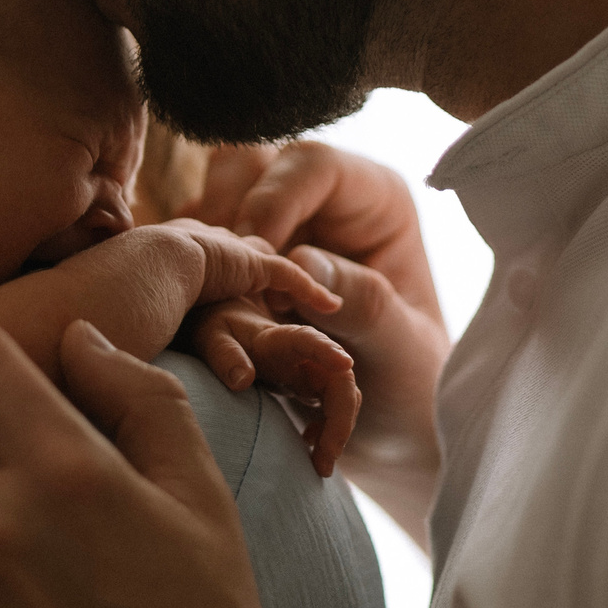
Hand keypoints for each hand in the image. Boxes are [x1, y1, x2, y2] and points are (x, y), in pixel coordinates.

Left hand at [183, 300, 361, 477]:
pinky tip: (309, 444)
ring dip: (338, 432)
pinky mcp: (312, 385)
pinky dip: (329, 431)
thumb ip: (225, 355)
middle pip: (340, 381)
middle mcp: (307, 354)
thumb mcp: (212, 338)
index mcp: (283, 338)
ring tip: (320, 466)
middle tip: (324, 462)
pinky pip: (333, 408)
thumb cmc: (217, 331)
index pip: (311, 341)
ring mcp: (313, 369)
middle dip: (340, 421)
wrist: (226, 331)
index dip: (329, 352)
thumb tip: (243, 381)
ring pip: (343, 399)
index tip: (345, 363)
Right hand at [190, 144, 446, 538]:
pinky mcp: (241, 275)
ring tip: (208, 302)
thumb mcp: (403, 350)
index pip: (312, 165)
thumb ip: (364, 302)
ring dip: (203, 249)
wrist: (395, 442)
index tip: (253, 251)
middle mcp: (319, 209)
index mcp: (373, 203)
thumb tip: (300, 263)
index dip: (275, 198)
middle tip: (223, 274)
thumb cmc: (416, 392)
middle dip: (227, 214)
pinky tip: (195, 318)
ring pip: (211, 203)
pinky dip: (190, 283)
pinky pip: (197, 256)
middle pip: (250, 167)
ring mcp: (274, 240)